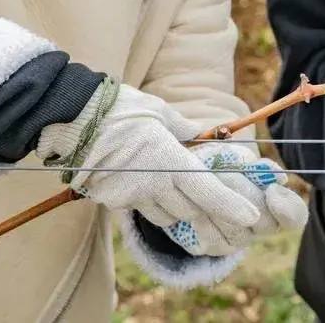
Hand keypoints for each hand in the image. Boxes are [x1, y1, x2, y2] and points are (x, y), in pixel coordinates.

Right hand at [37, 82, 259, 254]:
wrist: (73, 118)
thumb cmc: (120, 108)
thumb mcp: (160, 112)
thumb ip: (185, 130)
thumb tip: (204, 137)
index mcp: (168, 160)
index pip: (207, 191)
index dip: (231, 207)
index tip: (251, 217)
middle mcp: (152, 183)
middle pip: (190, 210)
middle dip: (204, 207)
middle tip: (214, 200)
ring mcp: (130, 195)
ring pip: (167, 216)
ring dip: (177, 207)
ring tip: (174, 187)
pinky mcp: (112, 201)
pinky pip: (142, 210)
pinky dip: (153, 204)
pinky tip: (149, 187)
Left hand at [154, 143, 307, 254]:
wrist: (184, 175)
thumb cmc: (217, 162)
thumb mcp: (238, 157)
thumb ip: (257, 167)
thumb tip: (279, 178)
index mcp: (274, 203)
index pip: (295, 217)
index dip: (288, 208)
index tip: (273, 189)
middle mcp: (259, 226)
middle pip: (264, 222)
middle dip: (242, 193)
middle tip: (223, 172)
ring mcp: (237, 240)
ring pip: (237, 230)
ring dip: (218, 202)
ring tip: (204, 180)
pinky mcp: (212, 246)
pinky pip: (212, 238)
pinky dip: (201, 216)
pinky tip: (193, 201)